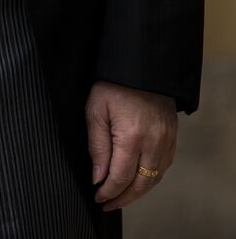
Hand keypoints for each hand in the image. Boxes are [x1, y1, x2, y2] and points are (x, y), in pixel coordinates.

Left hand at [86, 80, 176, 211]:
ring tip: (121, 196)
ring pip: (154, 178)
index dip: (108, 191)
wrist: (141, 65)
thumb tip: (98, 177)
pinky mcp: (172, 136)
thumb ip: (97, 146)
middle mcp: (153, 142)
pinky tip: (138, 180)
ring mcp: (166, 140)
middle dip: (123, 198)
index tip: (98, 197)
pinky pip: (163, 167)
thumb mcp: (95, 110)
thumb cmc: (113, 85)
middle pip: (140, 184)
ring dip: (138, 192)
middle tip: (107, 204)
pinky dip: (150, 178)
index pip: (121, 177)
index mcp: (132, 136)